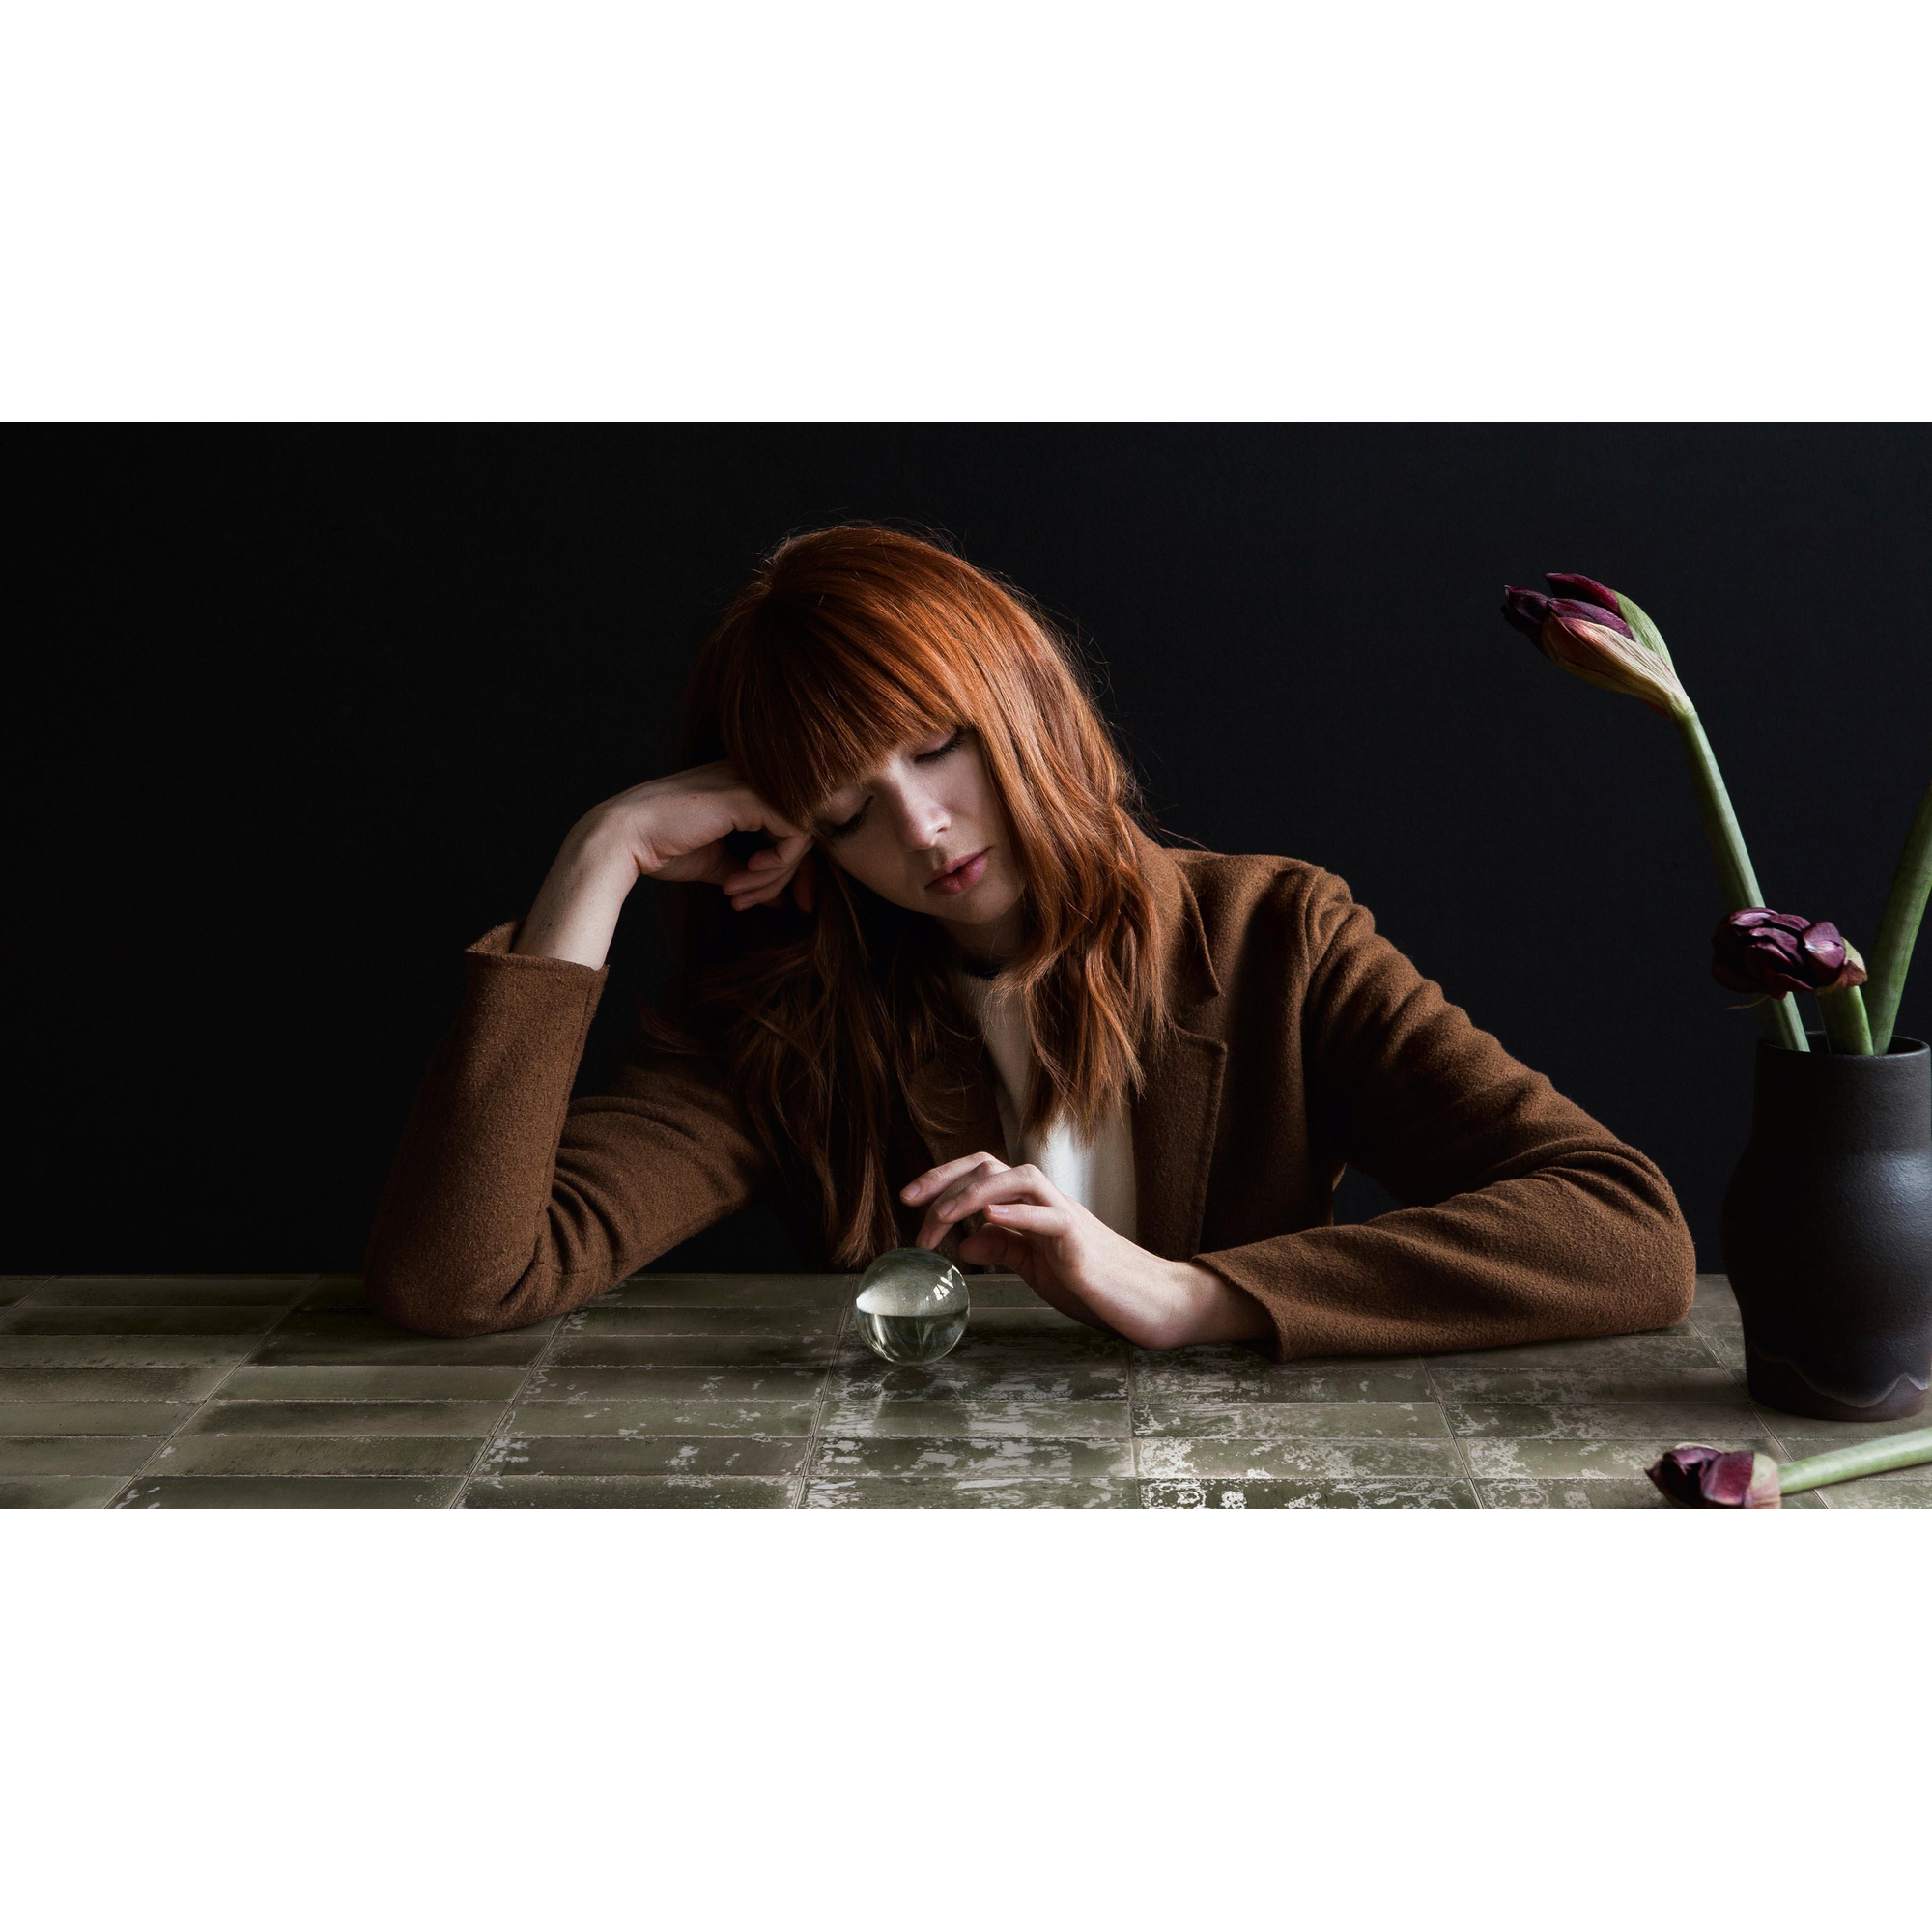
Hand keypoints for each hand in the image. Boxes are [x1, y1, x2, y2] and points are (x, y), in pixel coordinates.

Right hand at [580, 760, 815, 913]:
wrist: (625, 839)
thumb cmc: (663, 848)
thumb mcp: (719, 863)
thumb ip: (752, 873)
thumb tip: (783, 900)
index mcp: (747, 786)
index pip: (794, 826)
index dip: (796, 869)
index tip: (786, 904)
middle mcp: (755, 778)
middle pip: (805, 831)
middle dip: (795, 877)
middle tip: (777, 907)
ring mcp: (754, 784)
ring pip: (801, 835)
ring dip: (777, 877)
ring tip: (740, 895)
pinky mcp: (751, 797)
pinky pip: (794, 836)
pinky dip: (776, 866)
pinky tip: (743, 876)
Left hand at [901, 1152, 1273, 1350]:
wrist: (1148, 1302)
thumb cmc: (1094, 1284)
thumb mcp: (1037, 1266)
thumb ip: (1004, 1248)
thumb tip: (965, 1239)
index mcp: (1031, 1207)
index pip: (981, 1174)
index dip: (941, 1180)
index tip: (908, 1201)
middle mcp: (1046, 1201)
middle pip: (990, 1166)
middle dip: (945, 1183)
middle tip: (910, 1209)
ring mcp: (1065, 1217)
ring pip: (1019, 1178)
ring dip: (974, 1193)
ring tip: (943, 1217)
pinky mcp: (1081, 1243)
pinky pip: (1049, 1216)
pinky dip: (1018, 1213)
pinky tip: (990, 1220)